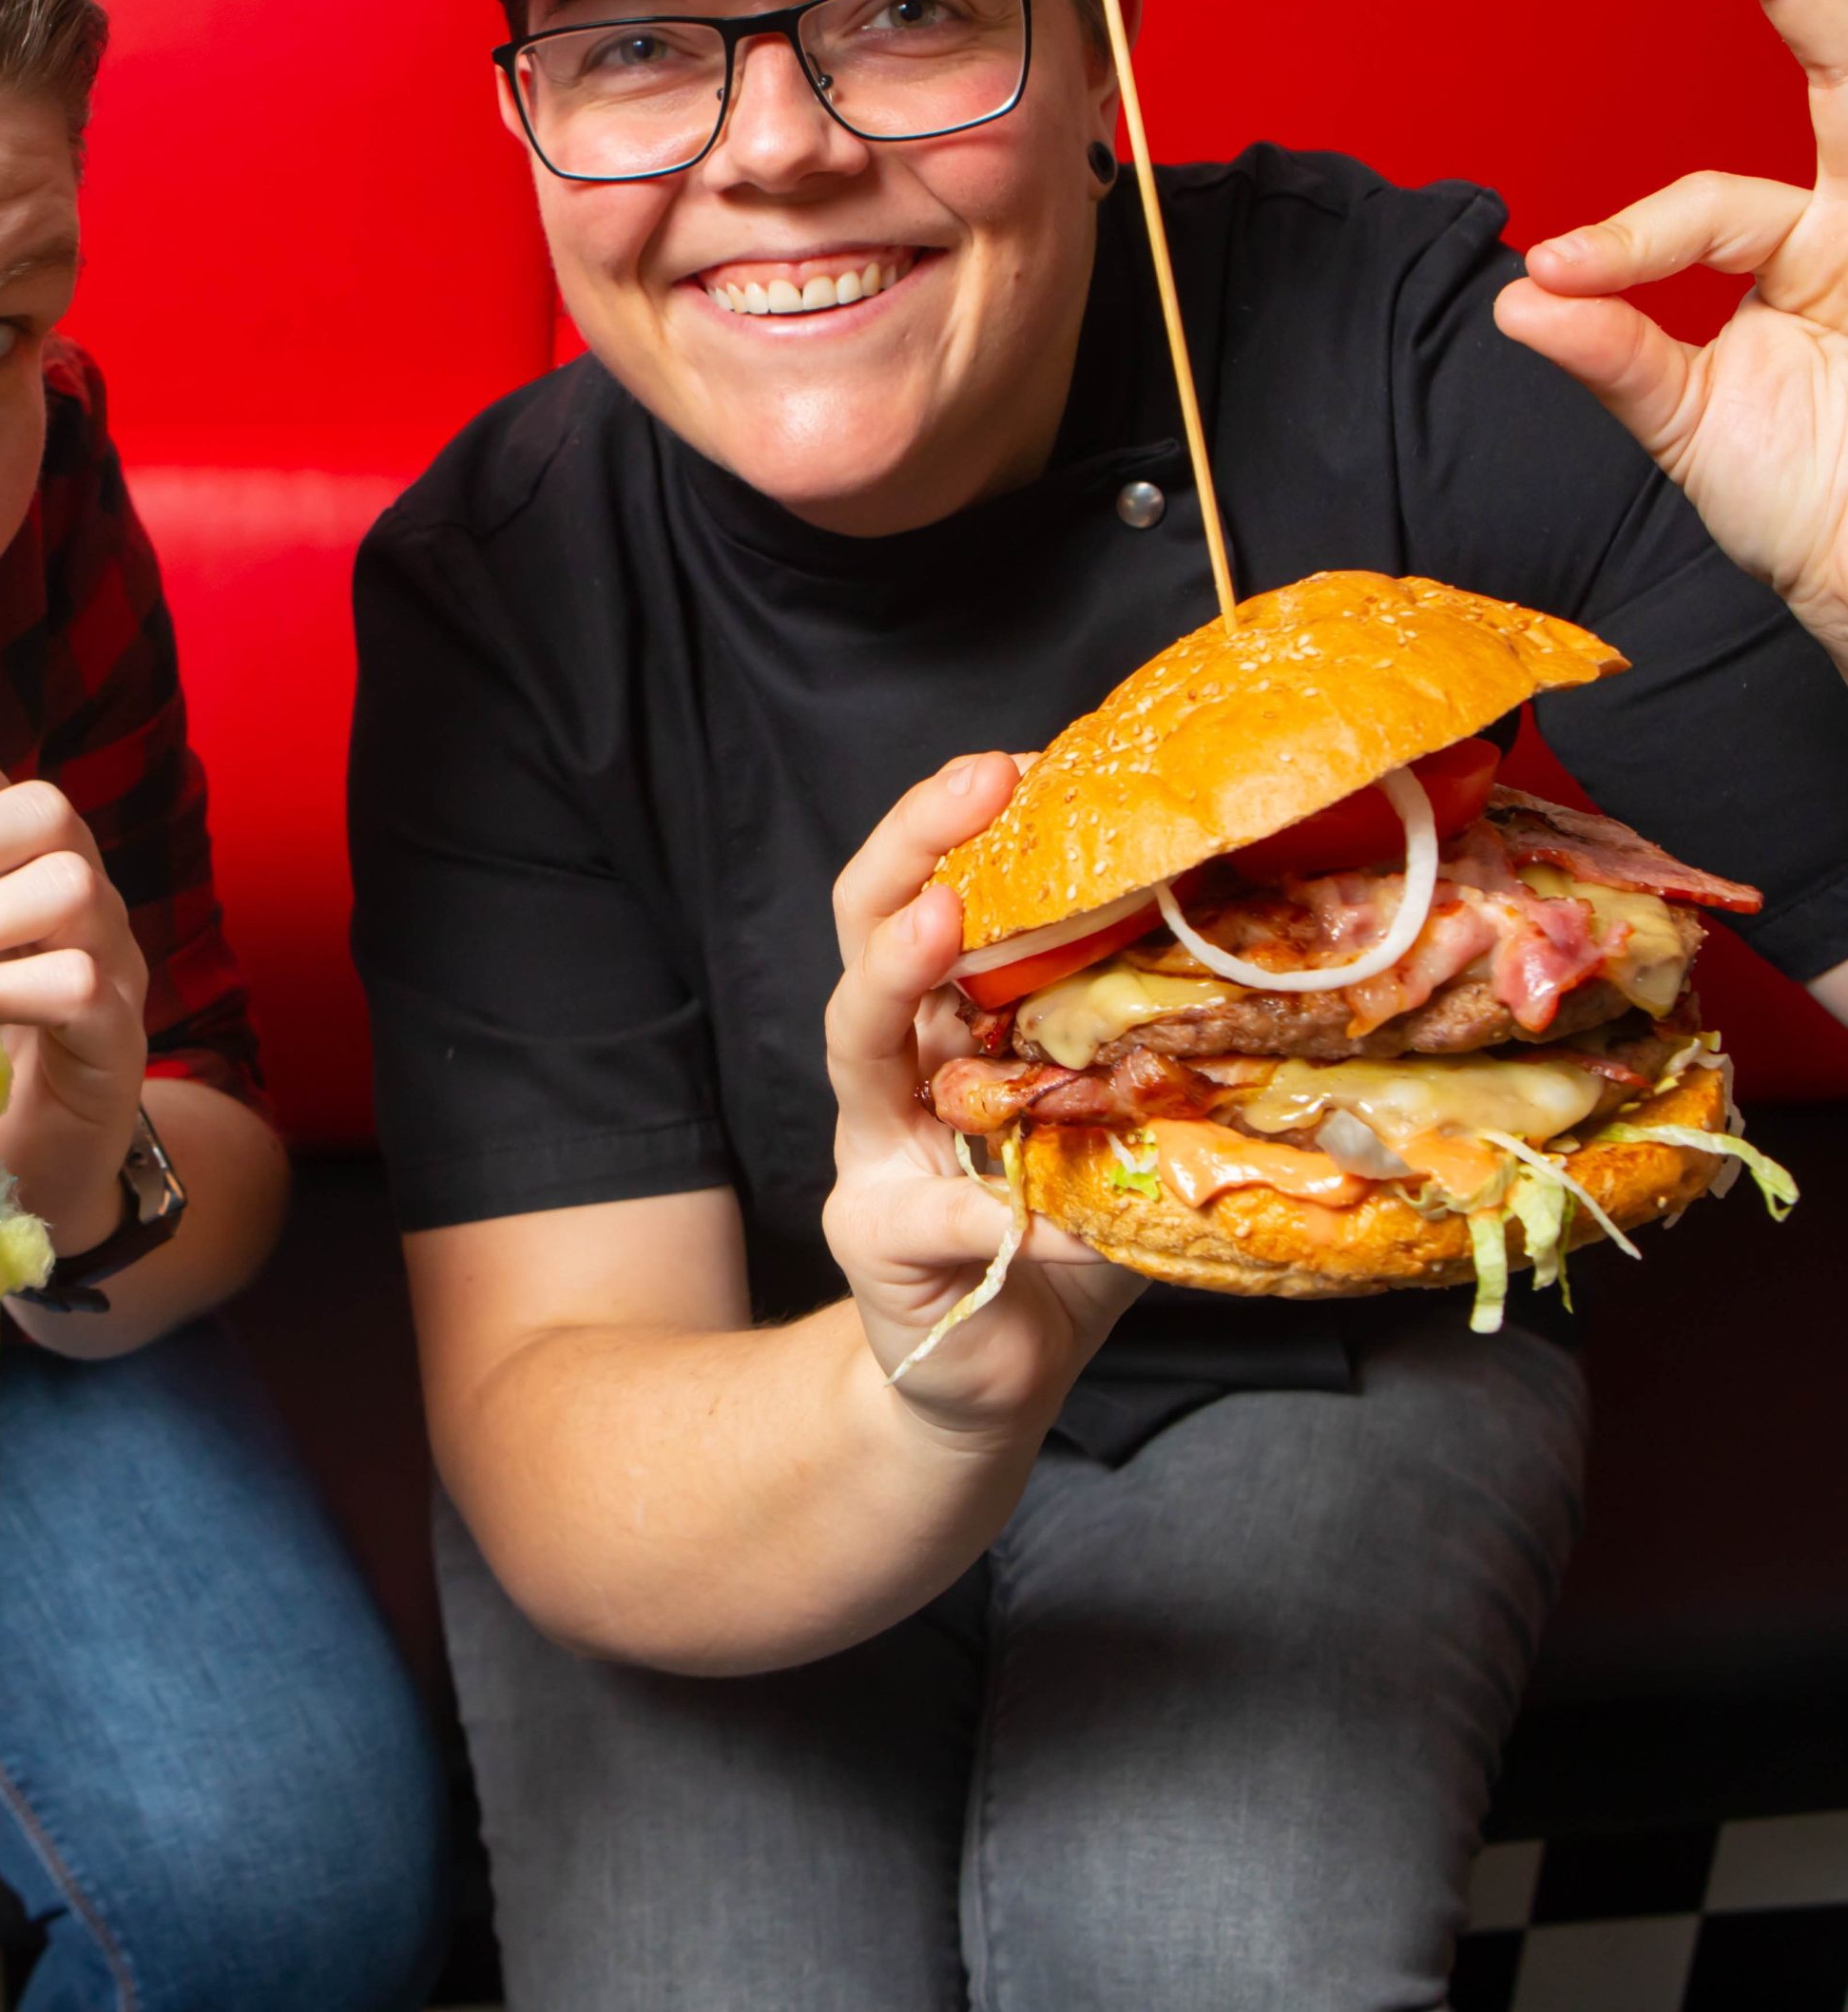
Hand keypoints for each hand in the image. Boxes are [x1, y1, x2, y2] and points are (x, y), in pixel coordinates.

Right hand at [821, 754, 1143, 1439]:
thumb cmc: (1063, 1237)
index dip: (971, 824)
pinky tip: (1056, 1223)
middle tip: (979, 787)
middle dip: (914, 847)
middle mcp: (896, 1064)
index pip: (941, 890)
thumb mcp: (1121, 1130)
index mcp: (953, 1020)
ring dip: (896, 972)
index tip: (1030, 762)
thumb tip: (1288, 973)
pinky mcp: (876, 1237)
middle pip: (867, 925)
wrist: (994, 1379)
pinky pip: (937, 1214)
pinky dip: (999, 1215)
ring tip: (940, 924)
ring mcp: (872, 1146)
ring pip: (853, 1034)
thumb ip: (1158, 1061)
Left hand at [1496, 0, 1847, 670]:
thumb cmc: (1798, 499)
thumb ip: (1616, 357)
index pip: (1707, 209)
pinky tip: (1836, 143)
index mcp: (1800, 250)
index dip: (1630, 238)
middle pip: (1842, 76)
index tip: (1556, 277)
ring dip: (1824, 16)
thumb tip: (1517, 303)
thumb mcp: (1686, 426)